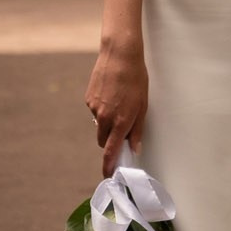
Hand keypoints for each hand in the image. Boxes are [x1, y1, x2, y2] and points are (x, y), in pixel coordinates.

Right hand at [85, 35, 147, 174]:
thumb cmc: (136, 79)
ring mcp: (94, 108)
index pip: (110, 151)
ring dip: (107, 121)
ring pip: (99, 124)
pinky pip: (94, 110)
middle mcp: (105, 117)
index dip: (108, 165)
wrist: (120, 55)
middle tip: (121, 127)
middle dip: (110, 139)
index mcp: (120, 121)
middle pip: (103, 140)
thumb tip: (134, 147)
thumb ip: (137, 129)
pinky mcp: (88, 98)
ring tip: (118, 101)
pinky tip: (110, 93)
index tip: (107, 175)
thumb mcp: (143, 105)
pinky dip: (102, 107)